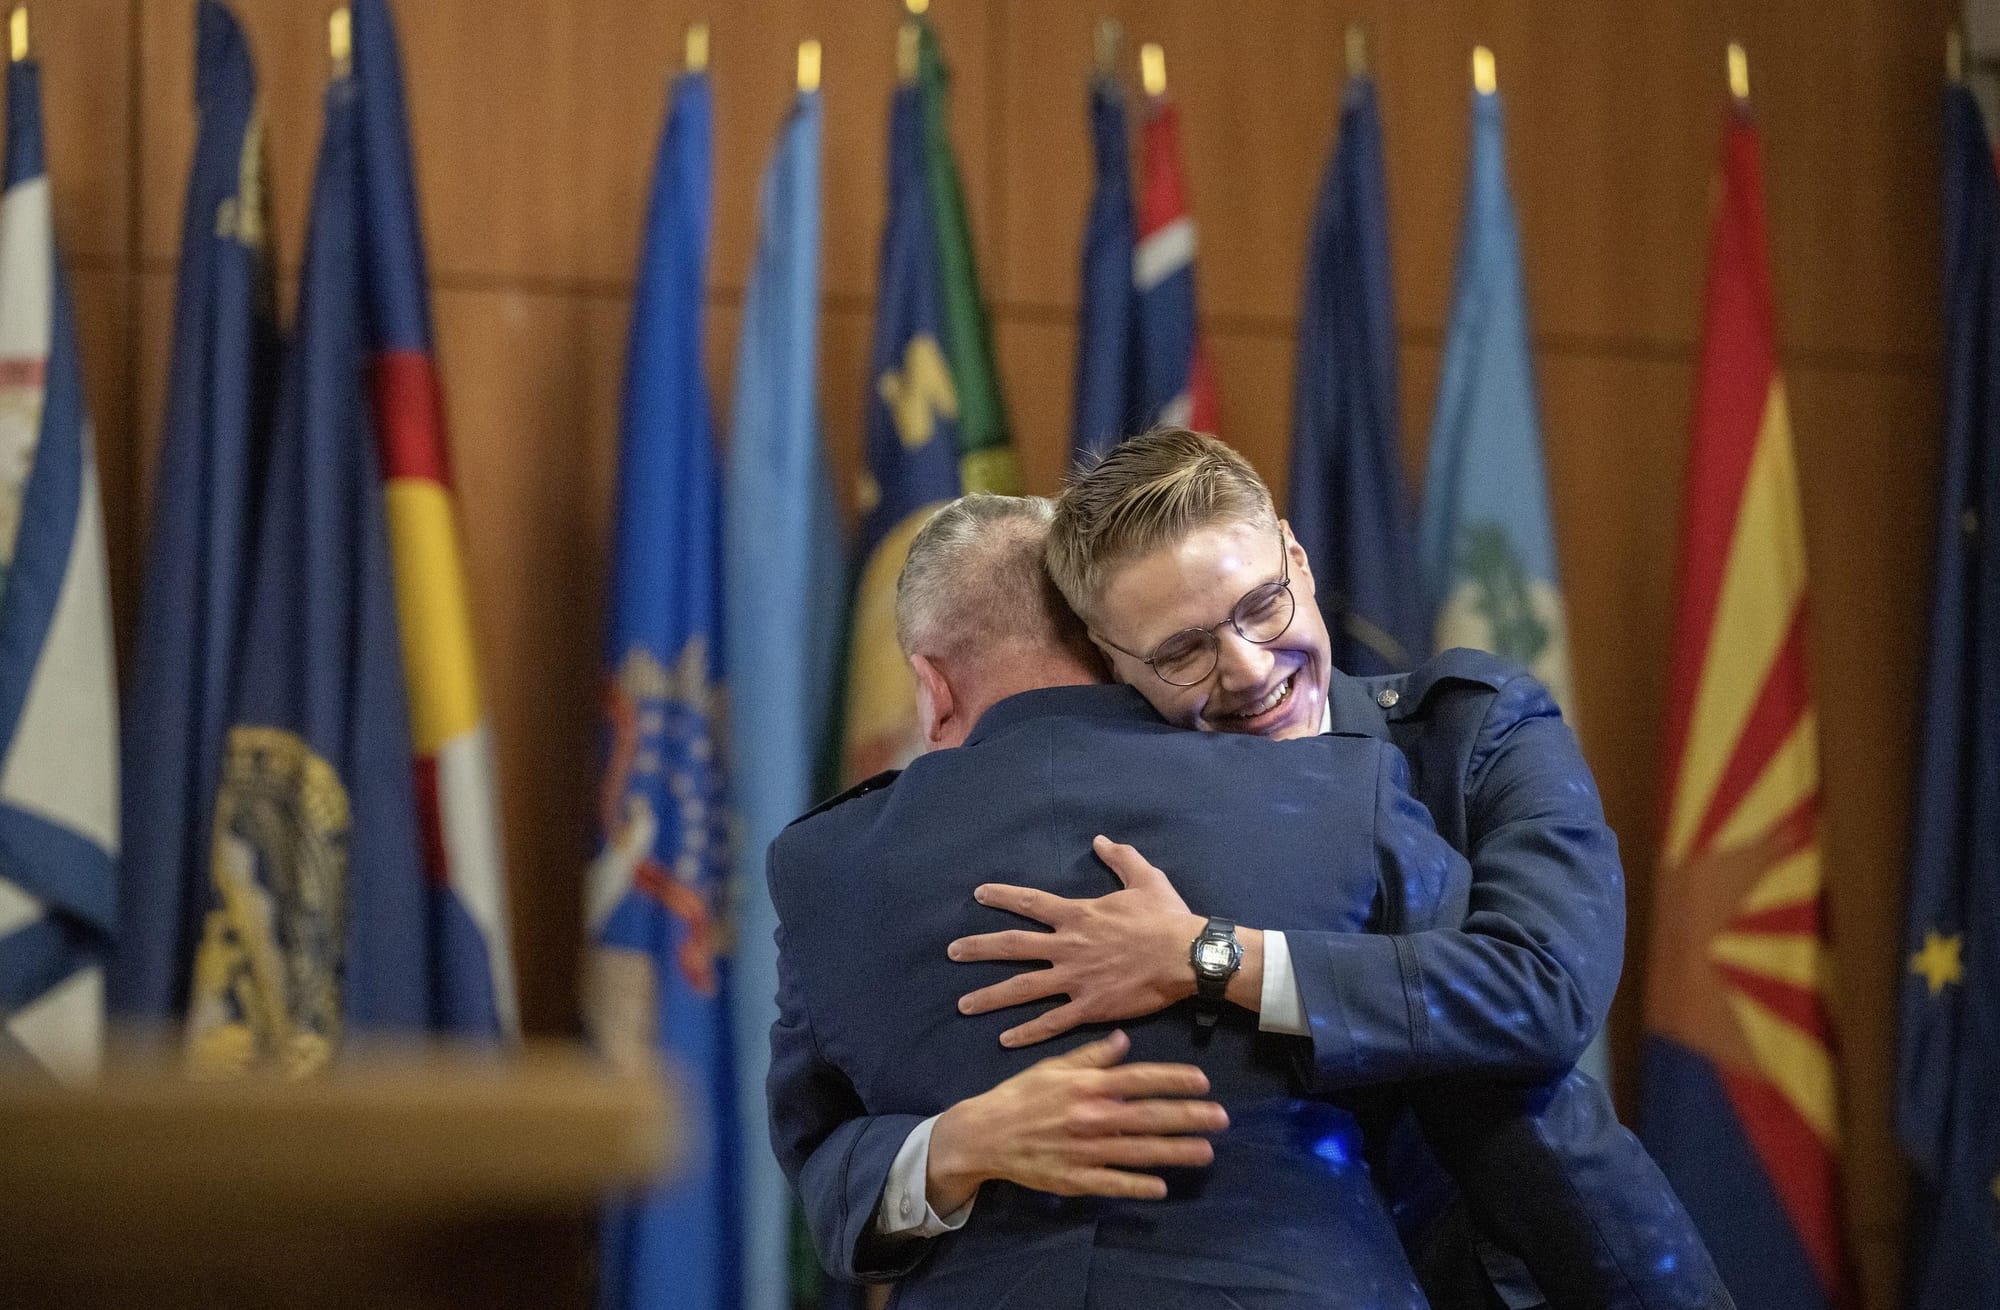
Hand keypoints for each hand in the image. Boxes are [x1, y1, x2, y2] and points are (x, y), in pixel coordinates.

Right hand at [925, 1030, 1225, 1212]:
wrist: (984, 1134)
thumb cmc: (1021, 1096)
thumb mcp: (1053, 1067)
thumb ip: (1090, 1056)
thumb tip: (1124, 1040)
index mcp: (1087, 1085)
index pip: (1139, 1079)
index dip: (1173, 1079)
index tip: (1203, 1081)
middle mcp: (1091, 1116)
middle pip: (1148, 1116)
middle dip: (1188, 1116)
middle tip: (1221, 1118)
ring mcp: (1084, 1150)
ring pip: (1138, 1152)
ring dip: (1175, 1152)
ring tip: (1206, 1151)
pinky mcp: (1075, 1179)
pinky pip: (1112, 1183)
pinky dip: (1137, 1186)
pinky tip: (1162, 1187)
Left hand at [950, 835, 1204, 1046]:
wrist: (1188, 956)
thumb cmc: (1167, 917)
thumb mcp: (1145, 877)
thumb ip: (1120, 858)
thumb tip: (1100, 839)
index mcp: (1078, 915)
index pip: (1030, 903)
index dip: (1002, 896)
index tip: (978, 894)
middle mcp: (1068, 947)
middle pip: (1013, 946)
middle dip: (979, 949)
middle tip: (952, 952)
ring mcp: (1076, 979)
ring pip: (1022, 988)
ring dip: (990, 997)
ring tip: (963, 1005)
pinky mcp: (1090, 1008)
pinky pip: (1051, 1022)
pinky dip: (1027, 1032)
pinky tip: (1004, 1040)